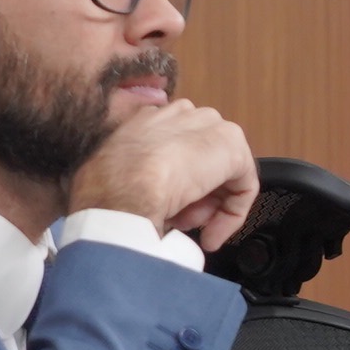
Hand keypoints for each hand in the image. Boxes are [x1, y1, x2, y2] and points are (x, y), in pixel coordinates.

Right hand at [68, 98, 261, 251]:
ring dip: (210, 207)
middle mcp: (178, 114)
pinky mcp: (230, 145)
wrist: (121, 190)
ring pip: (222, 171)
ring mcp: (205, 125)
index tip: (169, 214)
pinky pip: (243, 184)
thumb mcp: (117, 179)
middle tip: (181, 223)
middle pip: (202, 159)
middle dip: (197, 197)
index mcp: (147, 120)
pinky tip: (211, 234)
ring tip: (191, 230)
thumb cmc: (105, 192)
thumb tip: (157, 200)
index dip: (176, 188)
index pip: (175, 151)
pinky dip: (231, 215)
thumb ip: (138, 178)